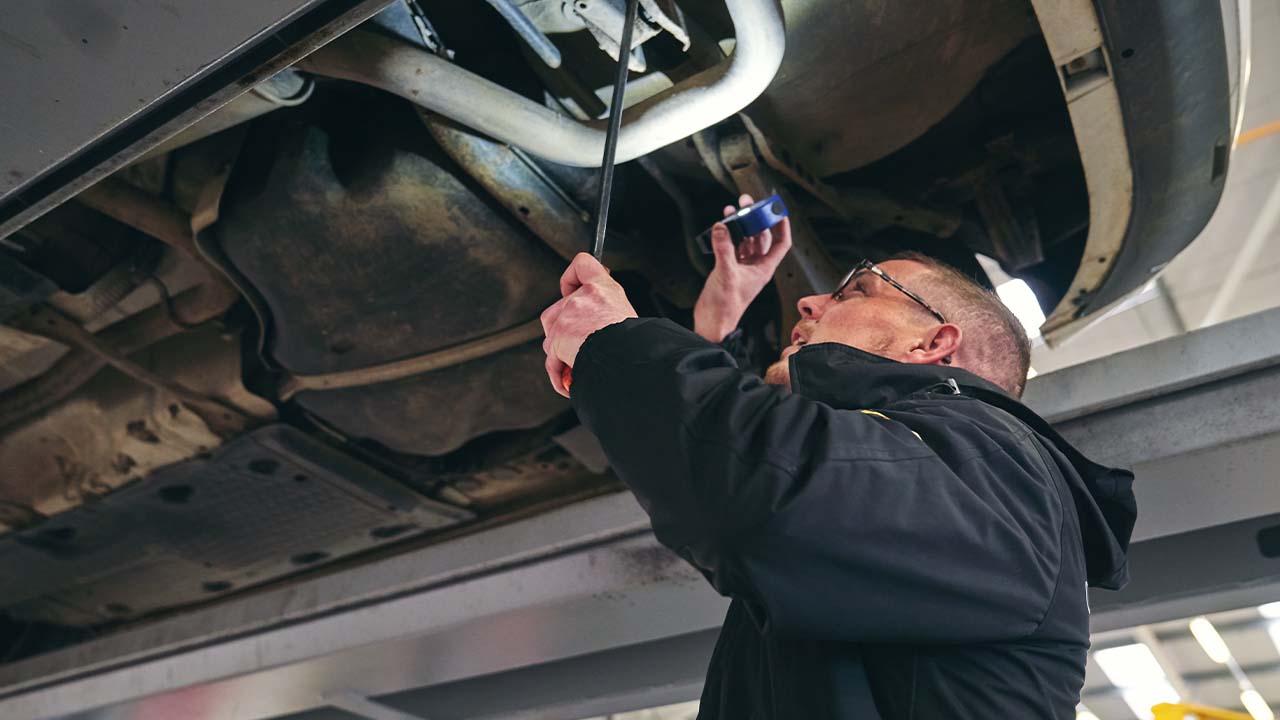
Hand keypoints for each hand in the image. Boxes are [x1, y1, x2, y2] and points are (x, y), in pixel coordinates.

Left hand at [541, 253, 637, 396]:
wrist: (628, 360)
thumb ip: (606, 308)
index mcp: (603, 288)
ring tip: (575, 363)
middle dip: (562, 329)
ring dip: (559, 351)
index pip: (582, 264)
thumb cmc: (633, 344)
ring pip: (551, 335)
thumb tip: (602, 313)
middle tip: (577, 344)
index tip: (572, 289)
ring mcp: (567, 318)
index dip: (572, 277)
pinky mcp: (557, 338)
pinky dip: (559, 372)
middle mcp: (583, 298)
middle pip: (557, 308)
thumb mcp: (625, 314)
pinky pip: (552, 360)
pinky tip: (569, 381)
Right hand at [693, 194, 792, 341]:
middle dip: (757, 218)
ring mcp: (742, 266)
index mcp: (764, 269)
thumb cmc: (725, 306)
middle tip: (748, 202)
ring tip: (734, 209)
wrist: (712, 321)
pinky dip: (729, 235)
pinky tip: (722, 226)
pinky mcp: (729, 267)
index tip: (777, 209)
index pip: (781, 243)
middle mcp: (756, 266)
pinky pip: (732, 246)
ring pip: (746, 239)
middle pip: (762, 237)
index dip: (782, 225)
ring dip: (742, 224)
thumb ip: (724, 249)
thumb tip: (722, 226)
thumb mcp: (726, 274)